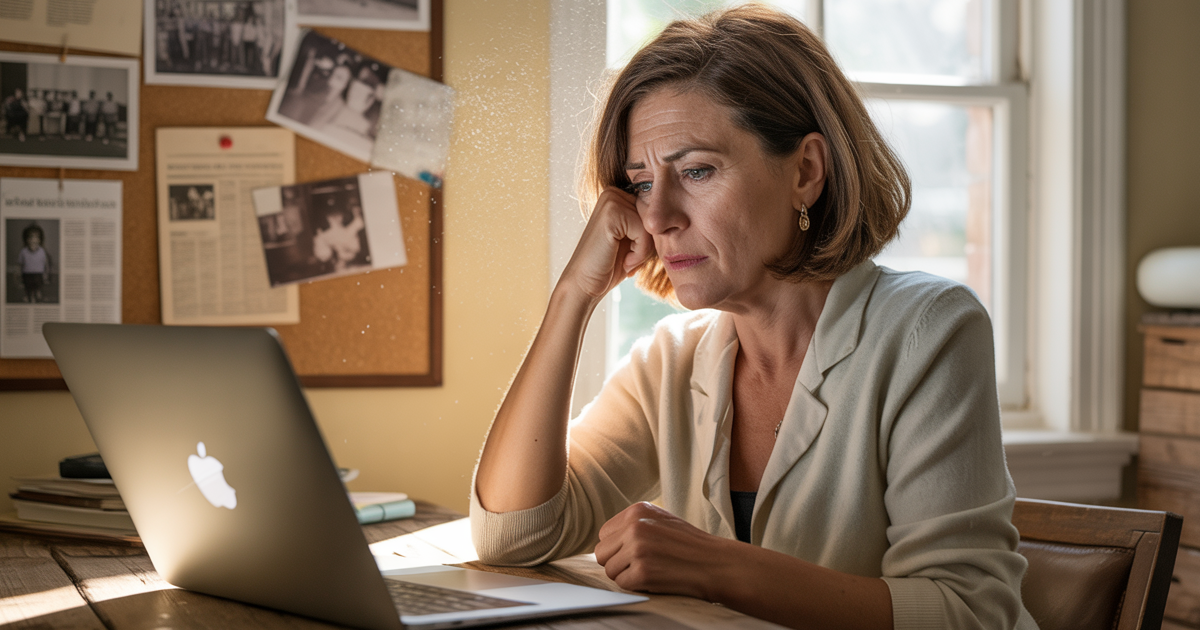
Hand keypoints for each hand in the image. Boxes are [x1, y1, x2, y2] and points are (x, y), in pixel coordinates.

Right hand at [557, 187, 654, 304]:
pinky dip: (639, 254)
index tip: (632, 252)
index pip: (656, 210)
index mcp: (619, 195)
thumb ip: (651, 223)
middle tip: (627, 258)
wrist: (584, 286)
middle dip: (647, 243)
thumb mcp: (635, 239)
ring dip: (643, 250)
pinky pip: (645, 233)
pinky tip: (623, 261)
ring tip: (625, 260)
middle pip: (655, 216)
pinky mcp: (612, 214)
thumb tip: (683, 216)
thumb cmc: (611, 266)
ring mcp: (611, 201)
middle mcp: (613, 192)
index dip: (651, 237)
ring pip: (652, 225)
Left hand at [594, 502, 730, 599]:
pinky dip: (635, 586)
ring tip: (651, 570)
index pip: (604, 534)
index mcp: (637, 510)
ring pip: (609, 570)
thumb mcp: (660, 521)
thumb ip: (634, 525)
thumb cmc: (689, 545)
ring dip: (626, 575)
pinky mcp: (642, 571)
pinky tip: (654, 579)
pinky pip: (622, 584)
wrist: (716, 563)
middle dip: (617, 562)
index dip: (617, 547)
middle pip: (602, 552)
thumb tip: (607, 540)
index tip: (634, 552)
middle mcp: (634, 526)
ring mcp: (638, 548)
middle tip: (640, 565)